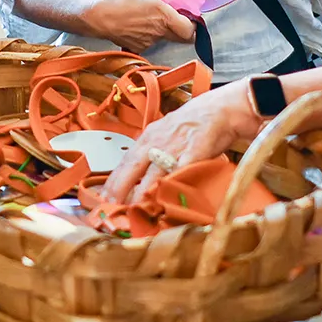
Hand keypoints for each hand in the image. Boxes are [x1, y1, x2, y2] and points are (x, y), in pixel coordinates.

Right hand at [81, 0, 196, 53]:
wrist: (99, 18)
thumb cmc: (120, 2)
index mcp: (164, 15)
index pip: (190, 30)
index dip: (194, 27)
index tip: (192, 20)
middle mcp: (159, 31)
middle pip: (181, 37)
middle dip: (182, 29)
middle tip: (178, 20)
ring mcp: (150, 41)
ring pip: (165, 39)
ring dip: (164, 31)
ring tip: (152, 19)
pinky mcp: (139, 47)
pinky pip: (151, 43)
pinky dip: (149, 36)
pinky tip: (140, 26)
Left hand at [100, 81, 259, 204]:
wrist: (220, 109)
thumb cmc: (191, 126)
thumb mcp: (163, 136)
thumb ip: (150, 157)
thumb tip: (135, 182)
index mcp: (146, 139)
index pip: (123, 164)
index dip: (111, 184)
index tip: (101, 201)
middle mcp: (156, 142)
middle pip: (131, 169)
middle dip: (118, 192)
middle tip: (109, 211)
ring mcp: (175, 146)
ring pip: (153, 174)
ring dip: (142, 195)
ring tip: (133, 212)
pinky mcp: (195, 150)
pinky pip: (181, 170)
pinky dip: (172, 186)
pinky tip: (165, 199)